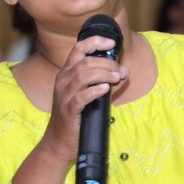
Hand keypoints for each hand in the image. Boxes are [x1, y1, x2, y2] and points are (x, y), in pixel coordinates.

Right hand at [38, 35, 128, 161]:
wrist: (59, 141)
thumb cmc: (76, 116)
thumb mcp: (88, 93)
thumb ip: (105, 81)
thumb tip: (123, 71)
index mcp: (67, 72)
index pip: (78, 48)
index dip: (95, 42)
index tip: (112, 42)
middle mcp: (63, 80)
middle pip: (85, 62)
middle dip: (106, 63)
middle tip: (120, 71)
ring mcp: (64, 95)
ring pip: (82, 76)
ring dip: (104, 74)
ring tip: (117, 78)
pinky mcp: (68, 110)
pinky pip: (80, 97)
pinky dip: (95, 91)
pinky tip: (106, 89)